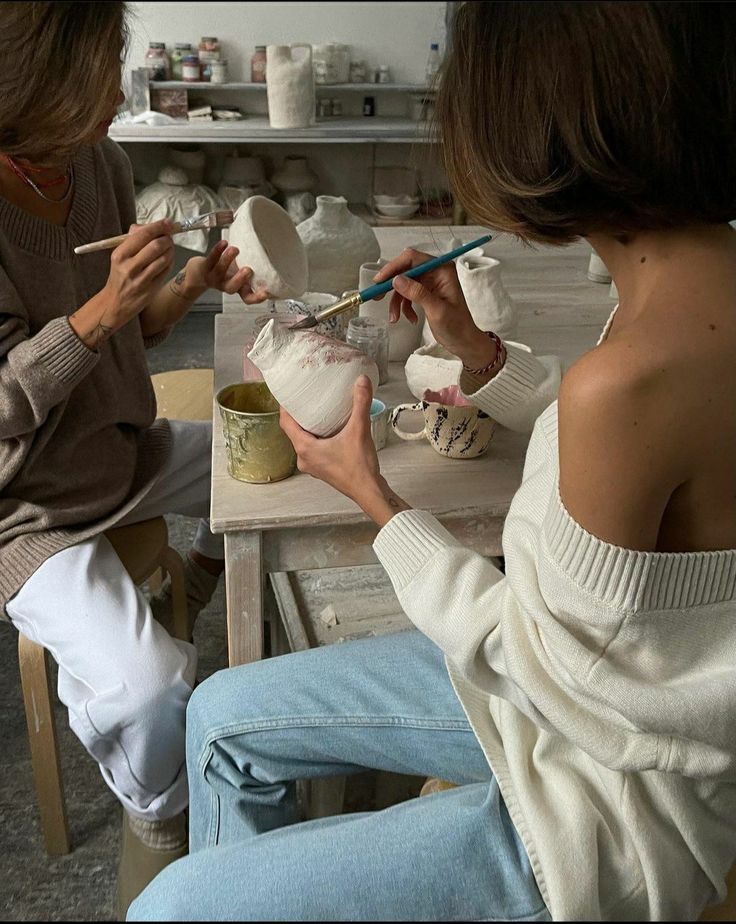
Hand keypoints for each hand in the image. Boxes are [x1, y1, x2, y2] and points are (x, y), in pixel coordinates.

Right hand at [103, 220, 174, 325]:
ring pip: (164, 258)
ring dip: (171, 250)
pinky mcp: (152, 289)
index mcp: (120, 255)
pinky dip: (170, 262)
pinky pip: (166, 270)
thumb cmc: (120, 274)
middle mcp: (130, 267)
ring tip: (169, 248)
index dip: (158, 227)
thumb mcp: (120, 256)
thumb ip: (134, 240)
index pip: (142, 235)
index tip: (168, 223)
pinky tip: (167, 259)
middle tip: (169, 237)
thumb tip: (154, 226)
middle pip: (156, 246)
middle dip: (167, 238)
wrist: (116, 302)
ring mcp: (141, 279)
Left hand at [183, 240, 269, 303]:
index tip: (266, 293)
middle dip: (240, 280)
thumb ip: (253, 270)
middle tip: (248, 271)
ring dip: (227, 259)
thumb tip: (272, 260)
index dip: (257, 298)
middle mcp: (226, 284)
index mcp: (238, 288)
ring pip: (220, 271)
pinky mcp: (205, 267)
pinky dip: (217, 250)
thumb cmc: (224, 272)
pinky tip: (224, 243)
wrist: (198, 274)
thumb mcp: (240, 274)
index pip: (248, 298)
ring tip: (235, 250)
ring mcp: (214, 277)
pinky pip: (211, 258)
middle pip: (232, 288)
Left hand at [279, 376, 381, 502]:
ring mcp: (313, 465)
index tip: (289, 393)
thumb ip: (360, 404)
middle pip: (293, 431)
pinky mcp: (322, 468)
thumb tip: (361, 382)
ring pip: (304, 440)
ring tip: (318, 410)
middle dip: (299, 414)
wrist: (369, 492)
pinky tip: (330, 428)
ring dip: (309, 426)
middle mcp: (304, 458)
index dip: (285, 406)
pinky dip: (318, 436)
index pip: (285, 423)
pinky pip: (313, 448)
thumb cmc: (360, 469)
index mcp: (305, 449)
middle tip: (306, 398)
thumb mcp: (360, 431)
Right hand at [372, 248, 496, 368]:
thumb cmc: (457, 326)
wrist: (463, 341)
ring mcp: (429, 282)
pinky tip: (409, 318)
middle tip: (376, 296)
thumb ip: (418, 293)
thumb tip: (397, 280)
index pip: (412, 259)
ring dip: (396, 301)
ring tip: (394, 317)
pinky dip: (403, 307)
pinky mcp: (425, 292)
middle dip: (390, 285)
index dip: (393, 267)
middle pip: (405, 270)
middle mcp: (435, 272)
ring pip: (403, 284)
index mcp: (442, 269)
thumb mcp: (437, 310)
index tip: (379, 281)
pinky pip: (406, 294)